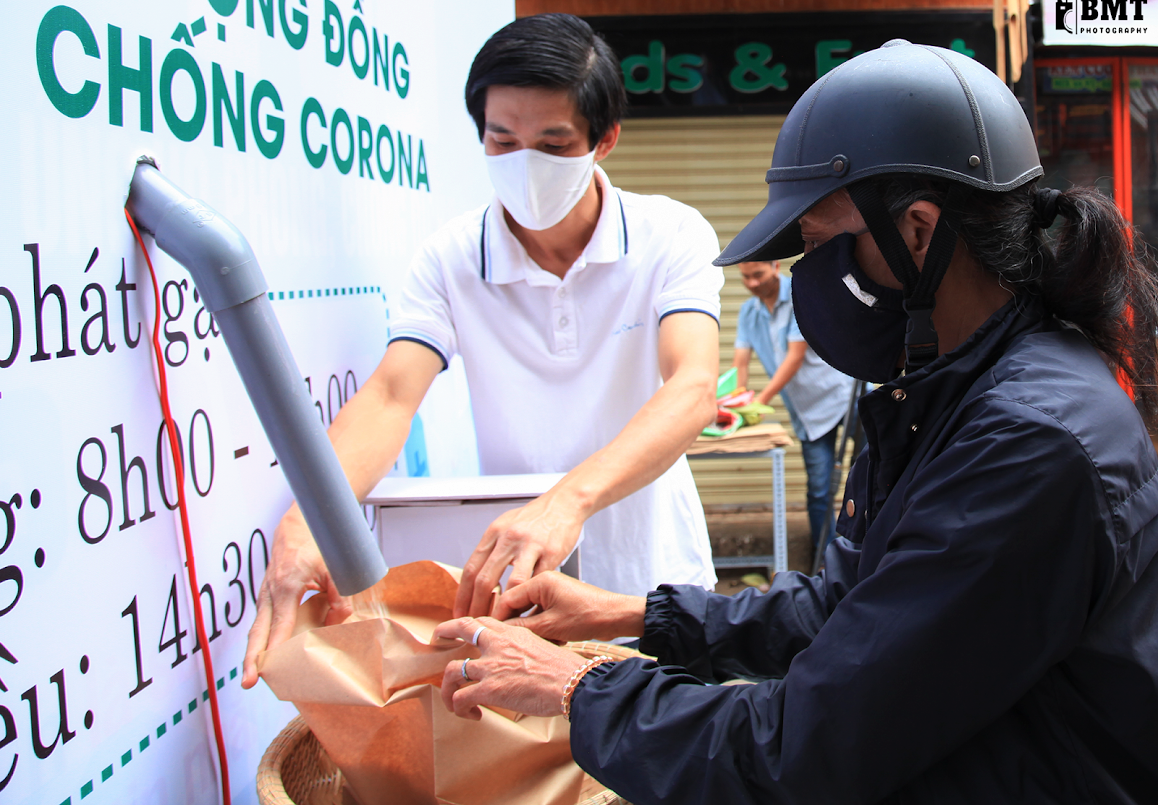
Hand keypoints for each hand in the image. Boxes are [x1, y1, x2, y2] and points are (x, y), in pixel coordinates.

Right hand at [241, 508, 351, 688]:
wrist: (298, 525)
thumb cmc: (317, 544)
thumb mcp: (335, 568)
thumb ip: (339, 597)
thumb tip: (338, 623)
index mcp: (287, 586)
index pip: (279, 624)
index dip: (274, 648)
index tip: (268, 668)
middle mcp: (270, 592)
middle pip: (258, 632)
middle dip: (251, 658)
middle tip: (248, 682)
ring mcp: (265, 594)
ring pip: (256, 628)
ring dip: (254, 652)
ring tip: (252, 677)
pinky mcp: (266, 595)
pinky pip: (261, 621)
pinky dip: (260, 639)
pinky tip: (264, 655)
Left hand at [435, 616, 586, 719]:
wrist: (572, 683)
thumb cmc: (565, 670)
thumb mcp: (543, 646)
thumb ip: (524, 649)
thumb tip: (521, 662)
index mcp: (511, 633)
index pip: (483, 621)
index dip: (468, 624)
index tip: (461, 629)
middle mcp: (496, 645)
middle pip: (460, 629)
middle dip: (444, 632)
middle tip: (436, 638)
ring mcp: (489, 667)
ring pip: (450, 672)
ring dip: (447, 689)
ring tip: (453, 700)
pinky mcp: (488, 689)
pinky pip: (459, 698)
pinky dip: (459, 709)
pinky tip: (473, 715)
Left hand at [454, 491, 584, 618]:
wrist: (564, 503)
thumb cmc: (535, 517)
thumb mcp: (505, 525)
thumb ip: (491, 548)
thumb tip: (476, 575)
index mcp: (494, 533)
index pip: (471, 568)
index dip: (462, 595)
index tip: (459, 612)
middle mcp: (508, 538)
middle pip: (485, 579)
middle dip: (477, 607)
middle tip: (475, 624)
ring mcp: (530, 546)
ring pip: (511, 584)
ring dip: (504, 608)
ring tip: (500, 623)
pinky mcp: (551, 553)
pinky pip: (538, 582)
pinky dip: (531, 600)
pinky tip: (526, 612)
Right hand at [500, 572, 646, 643]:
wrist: (617, 617)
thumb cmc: (588, 616)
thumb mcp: (550, 626)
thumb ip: (522, 627)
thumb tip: (501, 631)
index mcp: (540, 580)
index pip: (507, 597)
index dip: (498, 618)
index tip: (492, 635)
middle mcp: (545, 582)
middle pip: (519, 605)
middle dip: (520, 625)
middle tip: (518, 642)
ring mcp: (554, 592)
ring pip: (531, 613)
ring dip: (535, 629)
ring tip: (544, 641)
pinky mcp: (561, 602)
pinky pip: (544, 615)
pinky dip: (546, 629)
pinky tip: (556, 640)